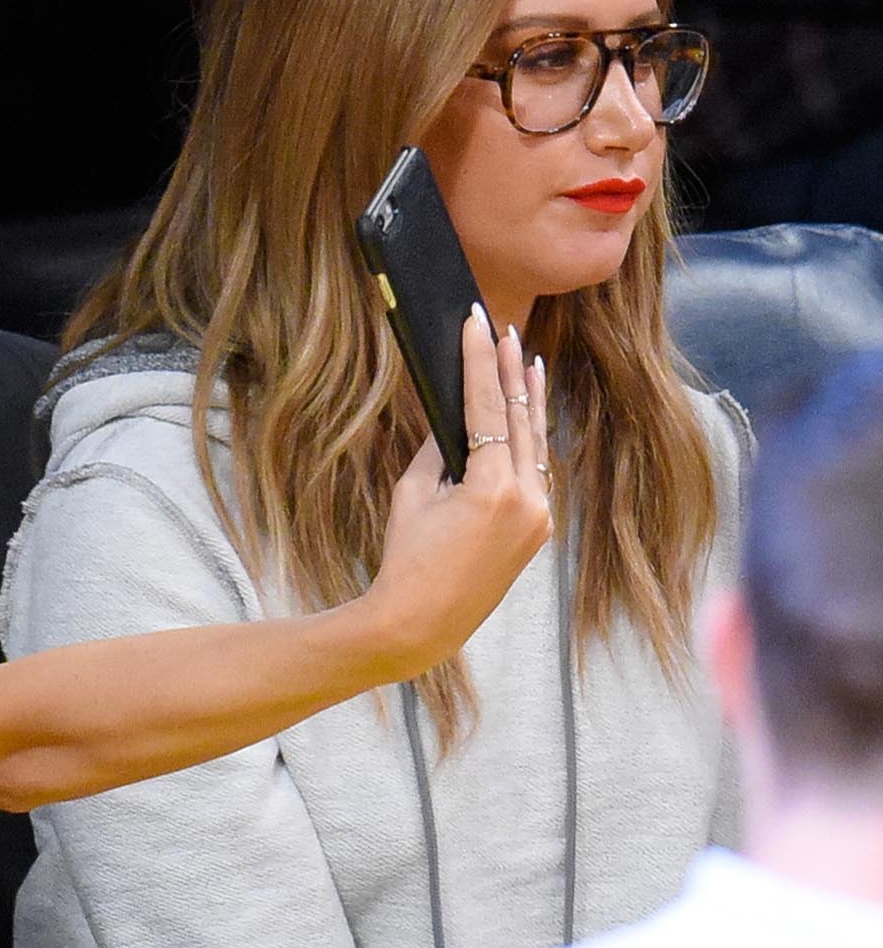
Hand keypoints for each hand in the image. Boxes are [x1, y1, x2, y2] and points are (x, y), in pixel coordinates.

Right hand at [362, 307, 552, 676]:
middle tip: (508, 331)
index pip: (488, 408)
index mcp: (493, 488)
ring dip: (529, 403)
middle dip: (512, 372)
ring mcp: (540, 516)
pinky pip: (536, 474)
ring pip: (536, 445)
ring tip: (528, 362)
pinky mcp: (539, 530)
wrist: (421, 623)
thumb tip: (453, 420)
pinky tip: (526, 418)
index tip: (478, 324)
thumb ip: (438, 452)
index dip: (481, 362)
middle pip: (522, 419)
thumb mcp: (413, 496)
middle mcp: (528, 498)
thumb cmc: (406, 561)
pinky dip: (529, 443)